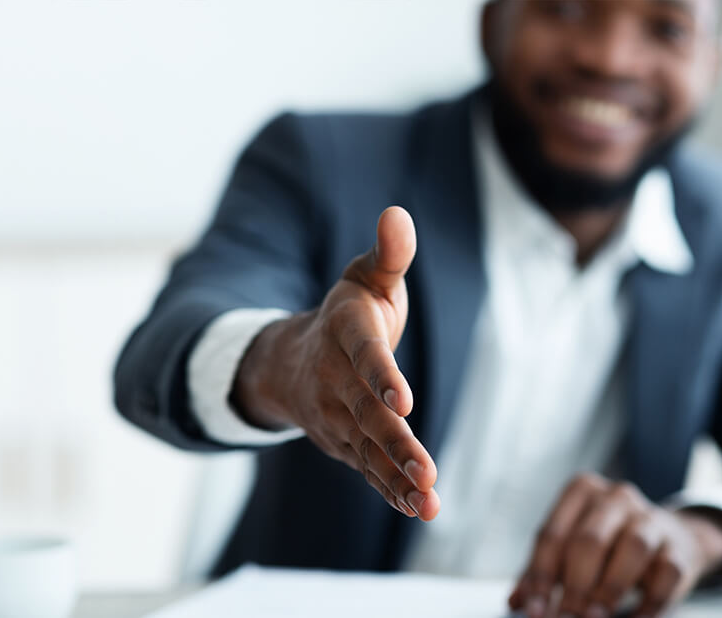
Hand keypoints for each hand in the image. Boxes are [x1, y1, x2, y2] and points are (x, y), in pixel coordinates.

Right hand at [231, 206, 439, 520]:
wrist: (293, 360)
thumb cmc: (349, 314)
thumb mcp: (366, 278)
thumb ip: (389, 254)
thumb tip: (398, 214)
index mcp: (346, 332)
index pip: (365, 354)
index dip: (382, 377)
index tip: (404, 400)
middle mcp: (336, 379)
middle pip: (366, 414)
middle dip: (396, 443)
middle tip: (426, 469)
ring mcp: (336, 417)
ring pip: (368, 450)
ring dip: (397, 476)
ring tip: (428, 500)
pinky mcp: (344, 444)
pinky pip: (368, 469)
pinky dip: (391, 489)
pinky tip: (419, 508)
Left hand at [508, 473, 721, 617]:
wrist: (673, 539)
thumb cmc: (608, 546)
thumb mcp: (570, 550)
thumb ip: (542, 573)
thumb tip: (516, 603)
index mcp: (582, 492)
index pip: (552, 534)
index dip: (540, 576)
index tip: (534, 611)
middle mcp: (617, 497)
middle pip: (589, 540)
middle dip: (574, 586)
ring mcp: (652, 518)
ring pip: (631, 548)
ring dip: (609, 589)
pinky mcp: (679, 547)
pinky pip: (666, 573)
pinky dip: (649, 603)